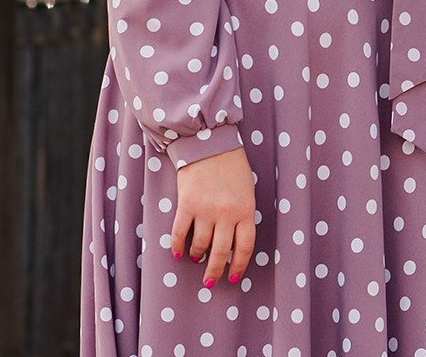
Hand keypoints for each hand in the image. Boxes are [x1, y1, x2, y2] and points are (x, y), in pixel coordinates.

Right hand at [172, 145, 256, 287]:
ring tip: (196, 257)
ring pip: (200, 245)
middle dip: (215, 271)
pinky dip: (178, 246)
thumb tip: (232, 241)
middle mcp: (227, 214)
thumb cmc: (232, 166)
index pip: (245, 247)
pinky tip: (178, 253)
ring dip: (197, 255)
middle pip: (221, 252)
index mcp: (246, 209)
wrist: (210, 143)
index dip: (238, 265)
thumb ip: (242, 214)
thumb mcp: (246, 190)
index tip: (233, 278)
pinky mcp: (187, 205)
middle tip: (210, 282)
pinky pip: (180, 233)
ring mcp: (206, 210)